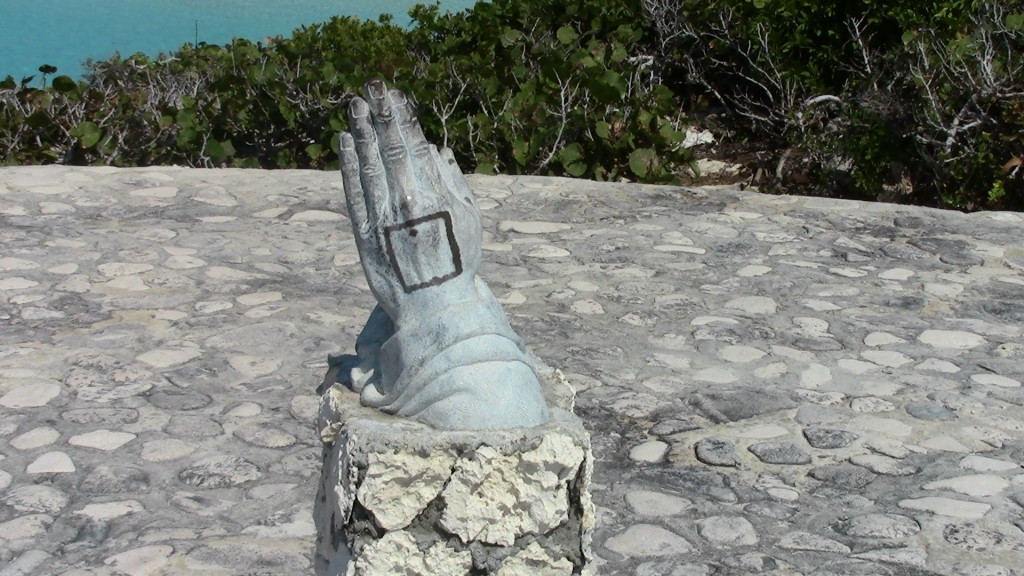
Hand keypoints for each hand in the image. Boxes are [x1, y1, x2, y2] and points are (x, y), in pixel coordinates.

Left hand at [340, 79, 481, 322]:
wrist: (434, 306)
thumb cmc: (457, 263)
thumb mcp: (469, 221)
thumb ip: (454, 183)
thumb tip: (437, 151)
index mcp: (435, 194)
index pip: (414, 144)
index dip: (402, 116)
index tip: (394, 95)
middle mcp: (406, 200)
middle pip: (389, 147)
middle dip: (380, 113)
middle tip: (371, 87)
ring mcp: (382, 216)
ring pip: (368, 164)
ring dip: (361, 131)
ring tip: (355, 106)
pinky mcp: (364, 233)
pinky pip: (353, 191)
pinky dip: (348, 164)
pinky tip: (345, 141)